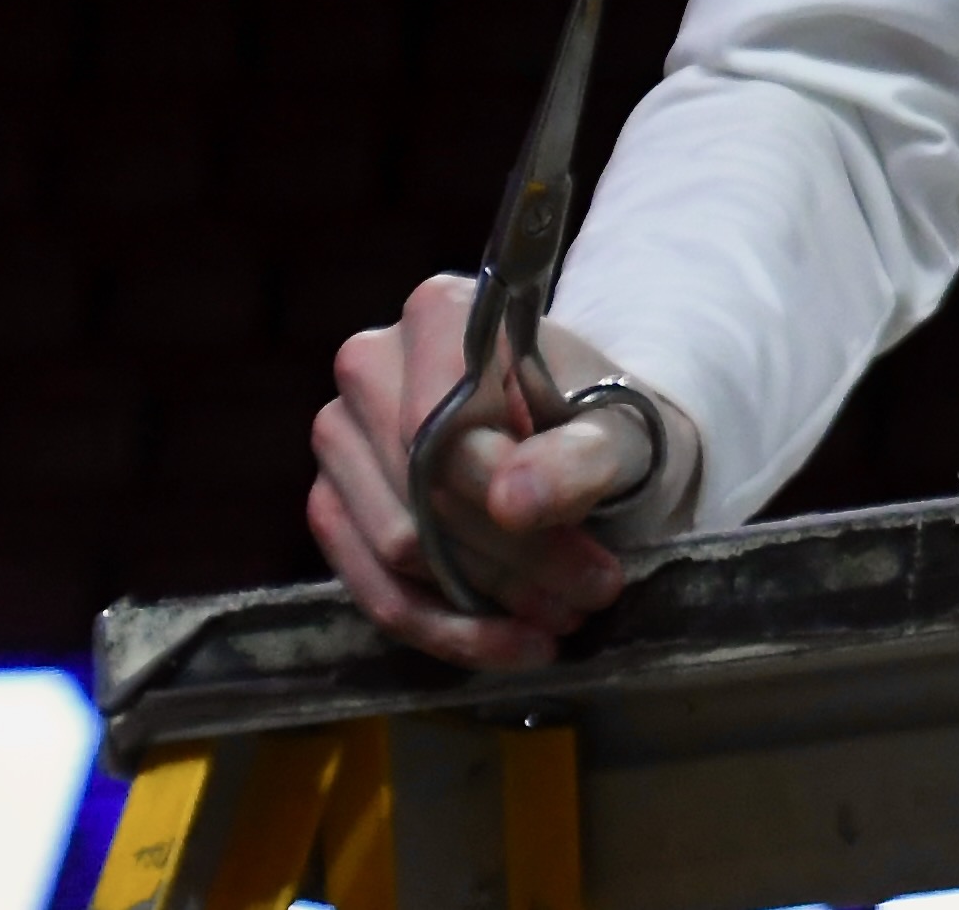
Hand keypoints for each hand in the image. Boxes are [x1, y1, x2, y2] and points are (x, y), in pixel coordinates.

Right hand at [307, 275, 660, 667]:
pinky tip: (509, 644)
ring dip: (486, 604)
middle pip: (425, 497)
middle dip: (516, 568)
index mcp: (441, 314)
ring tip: (563, 619)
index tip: (598, 568)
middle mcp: (370, 364)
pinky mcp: (333, 503)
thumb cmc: (607, 422)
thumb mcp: (624, 434)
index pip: (451, 436)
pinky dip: (444, 628)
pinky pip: (369, 585)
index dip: (517, 516)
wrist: (589, 437)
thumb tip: (514, 501)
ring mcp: (340, 437)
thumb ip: (580, 456)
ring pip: (397, 550)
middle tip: (592, 602)